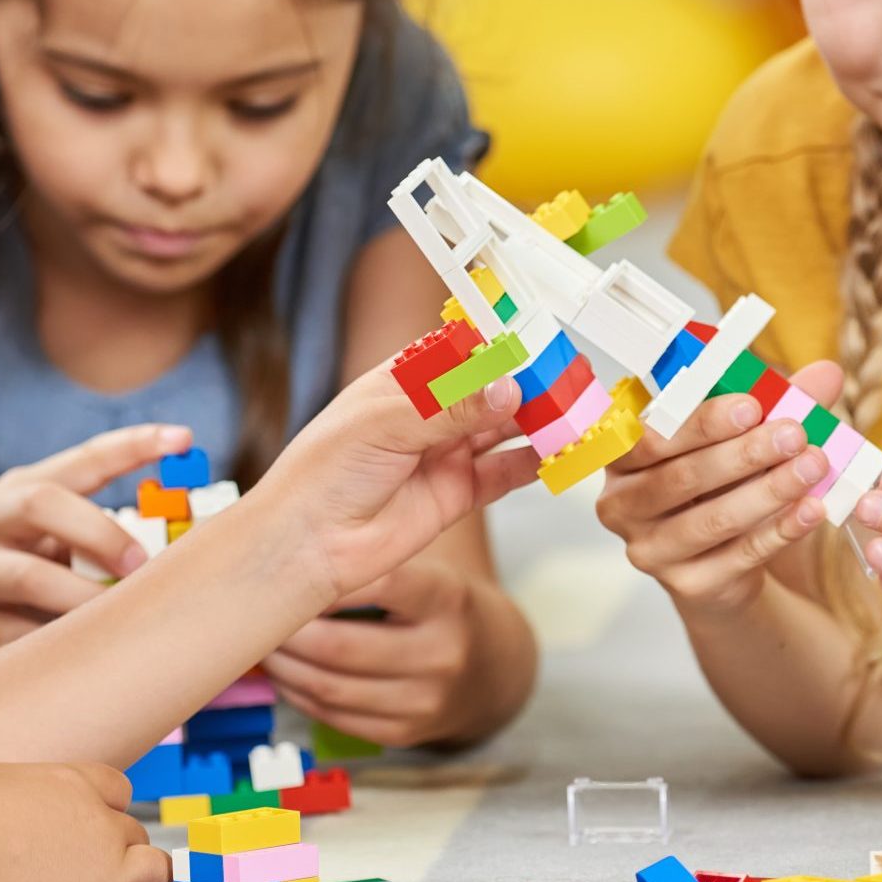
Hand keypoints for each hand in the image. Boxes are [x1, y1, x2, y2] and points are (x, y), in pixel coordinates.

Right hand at [0, 424, 191, 670]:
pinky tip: (82, 652)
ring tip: (117, 615)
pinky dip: (55, 643)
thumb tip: (185, 547)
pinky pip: (14, 635)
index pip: (82, 457)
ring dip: (82, 596)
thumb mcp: (42, 539)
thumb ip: (96, 534)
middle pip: (41, 503)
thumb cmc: (10, 573)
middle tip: (141, 564)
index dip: (133, 444)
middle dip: (99, 531)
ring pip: (27, 575)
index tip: (183, 438)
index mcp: (21, 489)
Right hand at [0, 742, 169, 881]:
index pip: (118, 789)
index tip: (83, 825)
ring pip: (154, 871)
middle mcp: (97, 819)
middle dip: (116, 848)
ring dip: (138, 880)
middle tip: (85, 867)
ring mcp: (103, 865)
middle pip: (135, 832)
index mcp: (71, 780)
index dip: (105, 807)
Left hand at [253, 364, 539, 603]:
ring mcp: (444, 453)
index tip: (538, 336)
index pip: (462, 349)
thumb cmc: (324, 472)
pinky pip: (504, 473)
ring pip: (503, 428)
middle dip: (529, 381)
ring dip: (537, 420)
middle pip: (490, 389)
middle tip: (567, 375)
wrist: (308, 545)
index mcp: (403, 379)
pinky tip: (556, 453)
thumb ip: (452, 407)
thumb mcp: (387, 422)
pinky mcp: (456, 493)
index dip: (499, 342)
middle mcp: (428, 413)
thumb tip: (508, 389)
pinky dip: (532, 463)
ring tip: (572, 411)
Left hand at [263, 560, 531, 747]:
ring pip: (331, 688)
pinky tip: (286, 674)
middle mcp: (442, 652)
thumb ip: (377, 560)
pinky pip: (336, 717)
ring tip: (262, 646)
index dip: (320, 584)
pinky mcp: (407, 733)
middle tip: (253, 614)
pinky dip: (301, 695)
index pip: (376, 586)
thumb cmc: (439, 602)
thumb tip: (288, 550)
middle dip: (287, 633)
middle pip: (340, 647)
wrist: (494, 663)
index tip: (283, 571)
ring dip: (284, 669)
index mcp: (446, 598)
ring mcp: (426, 700)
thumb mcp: (430, 568)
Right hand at [595, 361, 843, 620]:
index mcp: (623, 457)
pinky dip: (780, 531)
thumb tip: (826, 374)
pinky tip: (811, 510)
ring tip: (813, 467)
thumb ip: (776, 405)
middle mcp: (622, 504)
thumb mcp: (741, 437)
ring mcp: (650, 550)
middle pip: (682, 478)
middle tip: (795, 435)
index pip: (654, 437)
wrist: (721, 562)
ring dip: (768, 492)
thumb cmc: (721, 482)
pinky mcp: (686, 585)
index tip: (753, 405)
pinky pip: (739, 555)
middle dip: (744, 454)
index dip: (703, 422)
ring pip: (712, 520)